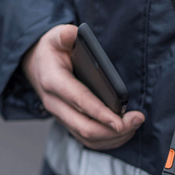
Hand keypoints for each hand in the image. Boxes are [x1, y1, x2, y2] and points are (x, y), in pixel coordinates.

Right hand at [22, 24, 143, 149]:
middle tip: (137, 120)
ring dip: (113, 138)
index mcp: (53, 81)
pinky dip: (108, 141)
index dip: (100, 114)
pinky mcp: (68, 124)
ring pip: (87, 138)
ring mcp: (60, 116)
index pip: (80, 101)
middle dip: (114, 129)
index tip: (120, 121)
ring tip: (134, 125)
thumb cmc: (52, 50)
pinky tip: (124, 132)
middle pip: (85, 127)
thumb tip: (72, 33)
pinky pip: (88, 140)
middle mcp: (54, 104)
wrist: (37, 65)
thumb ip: (64, 34)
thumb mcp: (55, 37)